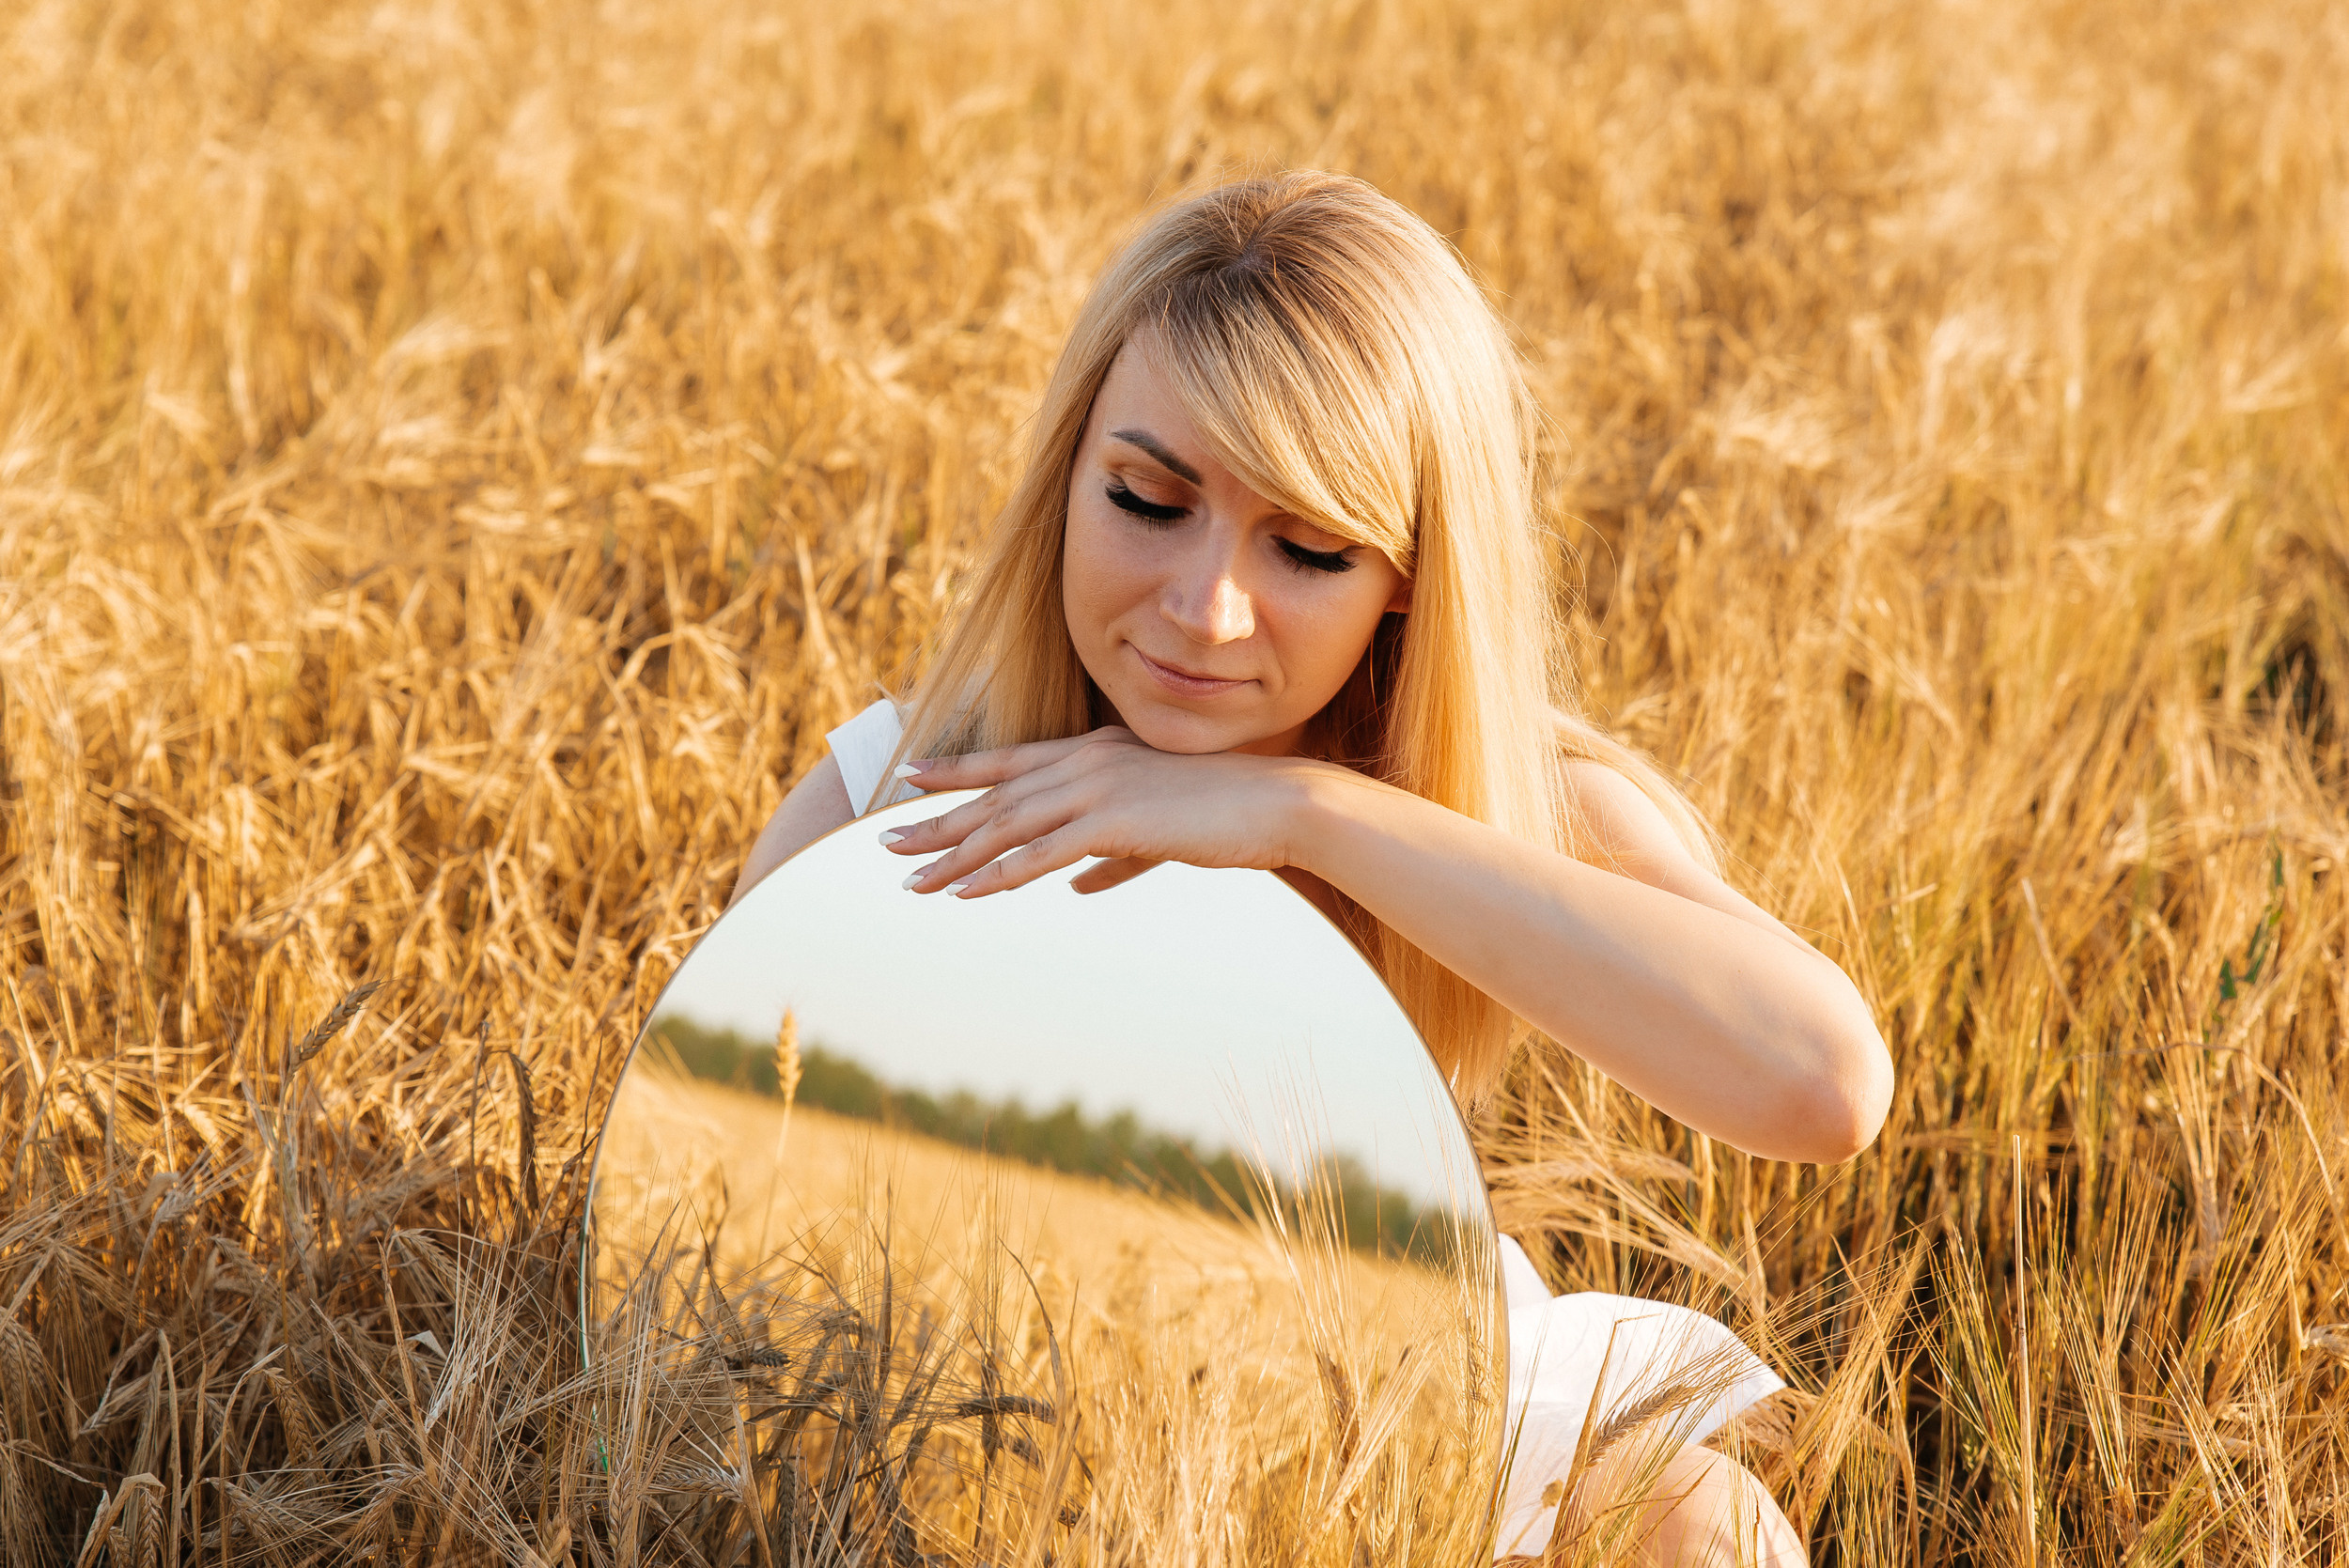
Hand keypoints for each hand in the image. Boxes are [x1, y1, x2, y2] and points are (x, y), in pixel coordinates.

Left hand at [880, 727, 1319, 896]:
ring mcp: (1099, 787)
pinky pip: (1043, 852)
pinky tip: (967, 890)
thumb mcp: (1159, 831)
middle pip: (996, 795)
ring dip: (957, 854)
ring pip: (1009, 824)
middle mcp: (1088, 761)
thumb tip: (1078, 885)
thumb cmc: (1227, 815)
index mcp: (1097, 753)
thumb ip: (1113, 857)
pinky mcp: (1116, 820)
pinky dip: (1001, 872)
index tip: (911, 778)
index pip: (1012, 761)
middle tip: (888, 842)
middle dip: (938, 820)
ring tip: (914, 879)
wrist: (1279, 804)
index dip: (959, 770)